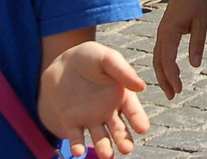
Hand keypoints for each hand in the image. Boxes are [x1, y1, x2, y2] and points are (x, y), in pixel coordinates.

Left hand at [39, 42, 149, 158]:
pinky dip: (78, 146)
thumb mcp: (108, 58)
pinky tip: (78, 152)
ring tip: (106, 155)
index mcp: (122, 96)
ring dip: (103, 147)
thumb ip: (123, 71)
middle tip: (127, 149)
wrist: (63, 63)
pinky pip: (76, 137)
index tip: (143, 128)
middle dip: (123, 140)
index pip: (133, 111)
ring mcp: (91, 119)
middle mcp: (109, 112)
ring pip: (100, 137)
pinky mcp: (72, 122)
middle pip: (119, 129)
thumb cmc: (90, 58)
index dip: (138, 119)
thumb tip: (141, 87)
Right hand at [153, 0, 206, 99]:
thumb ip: (198, 43)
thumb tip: (195, 66)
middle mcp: (162, 34)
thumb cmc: (197, 1)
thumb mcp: (202, 22)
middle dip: (164, 81)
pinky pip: (161, 52)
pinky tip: (171, 72)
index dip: (172, 77)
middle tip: (173, 97)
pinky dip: (164, 65)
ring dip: (163, 75)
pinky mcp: (165, 31)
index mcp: (169, 32)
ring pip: (157, 58)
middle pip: (158, 63)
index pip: (168, 60)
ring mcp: (161, 33)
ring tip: (172, 90)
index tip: (179, 90)